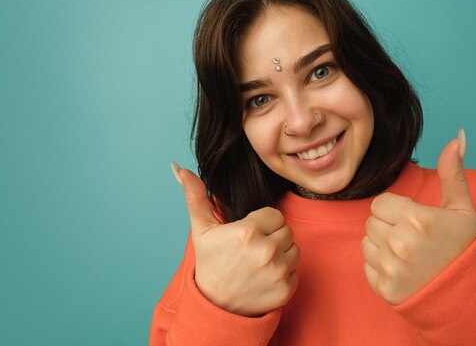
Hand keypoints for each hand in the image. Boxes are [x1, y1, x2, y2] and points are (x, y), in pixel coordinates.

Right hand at [172, 163, 299, 316]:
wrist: (215, 308)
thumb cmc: (210, 265)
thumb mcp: (202, 230)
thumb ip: (196, 197)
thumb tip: (179, 168)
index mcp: (248, 231)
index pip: (275, 215)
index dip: (262, 224)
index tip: (249, 235)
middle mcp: (266, 250)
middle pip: (286, 231)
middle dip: (272, 237)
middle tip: (252, 250)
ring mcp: (277, 271)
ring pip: (294, 249)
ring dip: (281, 254)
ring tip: (259, 263)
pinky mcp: (286, 289)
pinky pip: (296, 271)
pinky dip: (284, 274)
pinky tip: (265, 278)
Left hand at [361, 129, 475, 303]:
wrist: (471, 296)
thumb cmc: (465, 249)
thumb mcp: (462, 209)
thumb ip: (453, 173)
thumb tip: (457, 137)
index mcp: (417, 219)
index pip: (380, 203)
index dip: (396, 210)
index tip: (414, 220)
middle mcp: (400, 244)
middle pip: (371, 222)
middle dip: (388, 226)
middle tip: (413, 238)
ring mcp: (391, 269)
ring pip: (366, 243)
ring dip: (382, 246)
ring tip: (409, 254)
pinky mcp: (385, 289)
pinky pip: (367, 266)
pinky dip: (380, 267)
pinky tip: (404, 270)